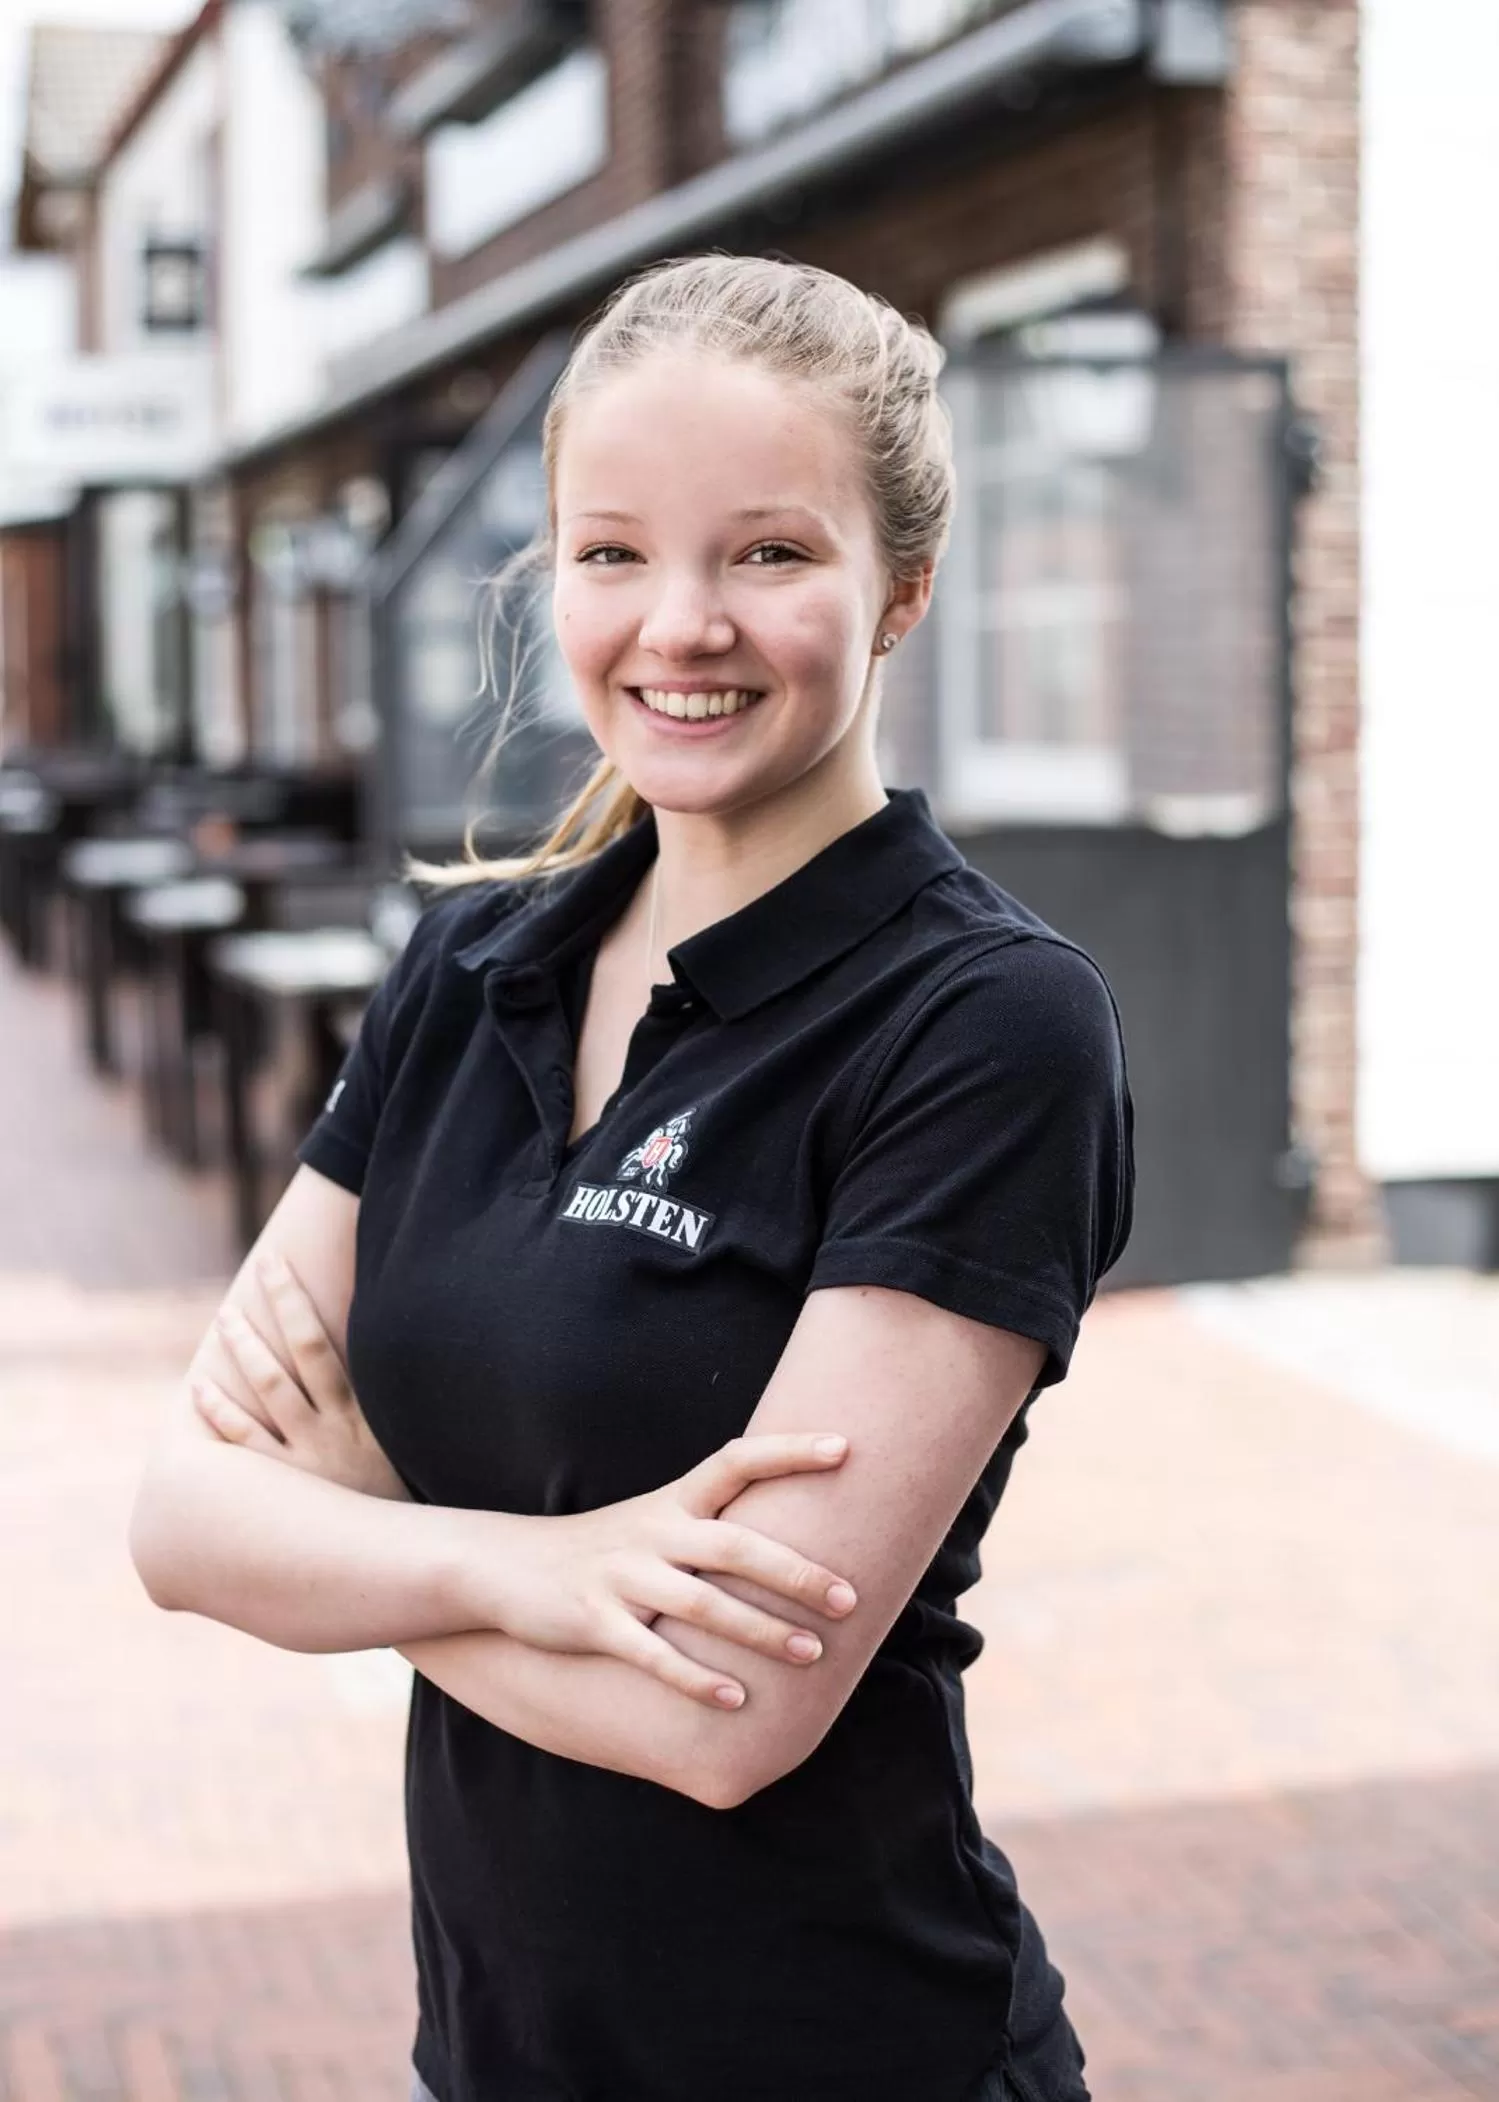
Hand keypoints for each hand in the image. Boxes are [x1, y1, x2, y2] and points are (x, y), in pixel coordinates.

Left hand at [192, 1255, 410, 1502]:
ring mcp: (305, 1459)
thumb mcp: (406, 1447)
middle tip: (253, 1276)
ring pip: (266, 1390)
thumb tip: (390, 1349)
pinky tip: (199, 1390)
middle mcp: (331, 1429)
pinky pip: (242, 1445)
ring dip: (244, 1350)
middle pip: (295, 1355)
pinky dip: (220, 1413)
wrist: (400, 1557)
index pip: (324, 1343)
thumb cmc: (404, 1500)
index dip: (297, 1301)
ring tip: (226, 1319)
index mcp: (362, 1413)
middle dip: (273, 1310)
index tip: (279, 1266)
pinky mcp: (284, 1491)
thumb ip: (391, 1405)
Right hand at [453, 1435, 860, 1709]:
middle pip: (734, 1545)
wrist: (504, 1567)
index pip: (737, 1461)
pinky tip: (737, 1701)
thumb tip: (791, 1534)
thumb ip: (711, 1524)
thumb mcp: (653, 1521)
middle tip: (849, 1600)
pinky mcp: (595, 1622)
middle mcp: (652, 1533)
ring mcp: (622, 1578)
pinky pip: (652, 1654)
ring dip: (760, 1631)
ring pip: (702, 1605)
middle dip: (795, 1573)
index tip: (845, 1447)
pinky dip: (696, 1679)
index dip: (789, 1451)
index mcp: (672, 1502)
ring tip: (811, 1655)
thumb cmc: (600, 1549)